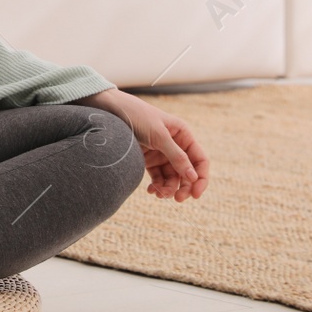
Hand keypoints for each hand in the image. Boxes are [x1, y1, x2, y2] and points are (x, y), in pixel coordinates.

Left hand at [71, 88, 209, 201]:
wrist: (111, 111)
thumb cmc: (137, 117)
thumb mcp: (158, 136)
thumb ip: (176, 156)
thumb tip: (193, 177)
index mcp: (183, 135)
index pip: (200, 160)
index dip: (201, 178)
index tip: (195, 195)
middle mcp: (175, 145)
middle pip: (188, 172)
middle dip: (184, 187)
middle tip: (177, 199)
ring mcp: (161, 153)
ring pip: (172, 178)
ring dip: (168, 189)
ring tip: (158, 194)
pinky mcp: (148, 160)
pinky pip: (158, 178)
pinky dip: (157, 186)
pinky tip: (150, 190)